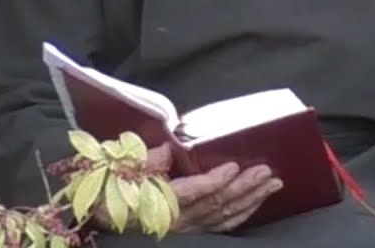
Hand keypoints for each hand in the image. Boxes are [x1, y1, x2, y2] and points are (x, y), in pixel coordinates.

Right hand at [92, 143, 281, 233]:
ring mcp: (187, 228)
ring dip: (251, 199)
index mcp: (159, 201)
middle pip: (215, 204)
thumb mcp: (124, 167)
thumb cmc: (113, 185)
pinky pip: (222, 225)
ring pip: (224, 215)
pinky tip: (258, 201)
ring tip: (273, 183)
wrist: (102, 210)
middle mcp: (176, 219)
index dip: (213, 181)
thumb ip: (150, 158)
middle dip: (244, 188)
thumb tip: (172, 145)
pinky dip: (243, 213)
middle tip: (266, 171)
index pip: (191, 192)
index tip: (233, 166)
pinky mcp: (193, 230)